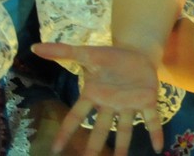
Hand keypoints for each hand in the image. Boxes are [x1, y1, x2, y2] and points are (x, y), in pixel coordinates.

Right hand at [30, 42, 163, 155]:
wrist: (136, 51)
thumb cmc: (110, 57)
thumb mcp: (86, 53)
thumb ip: (62, 52)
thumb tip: (34, 47)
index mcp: (93, 96)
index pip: (76, 116)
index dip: (66, 131)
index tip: (56, 149)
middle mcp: (110, 105)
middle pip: (100, 129)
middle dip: (94, 147)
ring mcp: (129, 104)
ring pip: (125, 129)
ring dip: (123, 146)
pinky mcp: (147, 100)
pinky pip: (151, 119)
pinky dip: (155, 132)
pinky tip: (158, 147)